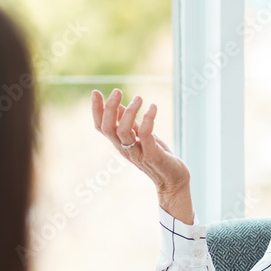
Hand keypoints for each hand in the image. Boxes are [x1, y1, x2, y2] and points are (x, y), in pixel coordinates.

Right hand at [91, 89, 193, 222]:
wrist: (174, 179)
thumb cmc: (158, 156)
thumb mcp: (141, 137)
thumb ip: (130, 123)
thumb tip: (119, 106)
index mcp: (120, 144)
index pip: (101, 127)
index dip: (96, 110)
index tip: (96, 92)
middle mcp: (124, 149)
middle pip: (108, 128)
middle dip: (110, 107)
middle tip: (117, 91)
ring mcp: (137, 154)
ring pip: (123, 131)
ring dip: (130, 112)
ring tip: (139, 98)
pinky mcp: (152, 156)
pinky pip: (145, 135)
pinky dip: (148, 119)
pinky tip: (153, 107)